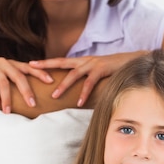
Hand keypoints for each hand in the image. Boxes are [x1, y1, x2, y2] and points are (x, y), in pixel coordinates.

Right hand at [0, 58, 53, 112]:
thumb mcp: (1, 77)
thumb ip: (13, 82)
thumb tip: (29, 98)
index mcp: (11, 64)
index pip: (29, 68)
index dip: (40, 73)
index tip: (51, 81)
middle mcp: (3, 62)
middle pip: (19, 76)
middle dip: (26, 91)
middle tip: (32, 104)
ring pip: (3, 82)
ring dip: (7, 98)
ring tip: (8, 111)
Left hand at [29, 51, 147, 105]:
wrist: (132, 60)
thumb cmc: (114, 69)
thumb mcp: (97, 72)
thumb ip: (86, 78)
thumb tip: (76, 89)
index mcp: (82, 61)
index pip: (60, 61)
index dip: (45, 62)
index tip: (30, 63)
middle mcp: (85, 61)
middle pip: (61, 63)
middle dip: (45, 66)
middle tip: (30, 69)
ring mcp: (93, 64)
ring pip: (74, 75)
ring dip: (63, 86)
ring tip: (54, 96)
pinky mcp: (102, 70)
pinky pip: (90, 83)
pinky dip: (84, 93)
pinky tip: (78, 102)